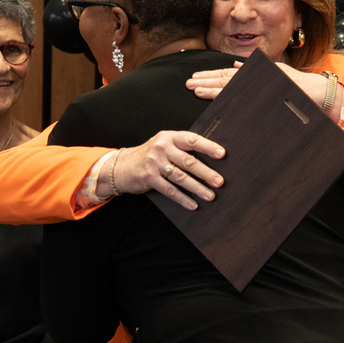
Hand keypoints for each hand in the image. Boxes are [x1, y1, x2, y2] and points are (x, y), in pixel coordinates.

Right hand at [106, 131, 225, 209]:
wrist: (121, 166)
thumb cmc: (149, 156)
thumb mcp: (163, 146)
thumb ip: (181, 149)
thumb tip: (210, 160)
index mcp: (169, 137)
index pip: (192, 140)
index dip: (208, 146)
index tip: (222, 154)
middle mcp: (162, 148)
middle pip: (188, 161)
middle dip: (206, 173)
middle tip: (220, 182)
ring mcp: (154, 163)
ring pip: (181, 177)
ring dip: (197, 188)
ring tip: (210, 195)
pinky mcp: (149, 178)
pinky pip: (169, 190)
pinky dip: (182, 199)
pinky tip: (193, 205)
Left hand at [188, 61, 343, 121]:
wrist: (314, 91)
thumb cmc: (295, 86)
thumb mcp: (272, 72)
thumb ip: (252, 70)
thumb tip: (236, 66)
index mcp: (252, 75)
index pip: (227, 76)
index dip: (210, 77)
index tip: (195, 80)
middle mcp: (253, 76)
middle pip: (223, 78)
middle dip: (204, 81)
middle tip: (187, 83)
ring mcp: (256, 83)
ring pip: (227, 84)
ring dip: (209, 87)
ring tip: (194, 88)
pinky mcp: (261, 90)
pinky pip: (239, 92)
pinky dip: (224, 93)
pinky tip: (211, 94)